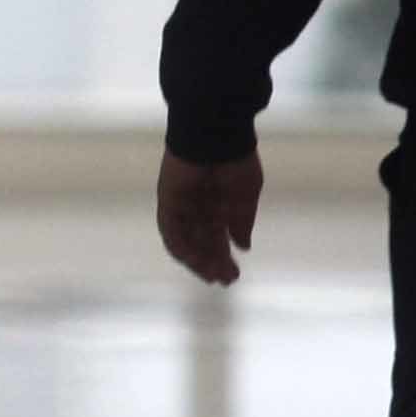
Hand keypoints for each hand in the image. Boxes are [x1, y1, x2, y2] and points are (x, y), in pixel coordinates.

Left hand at [155, 154, 262, 289]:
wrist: (217, 135)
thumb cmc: (236, 160)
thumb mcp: (246, 195)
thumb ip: (242, 221)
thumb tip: (243, 246)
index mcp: (218, 203)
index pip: (217, 237)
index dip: (223, 257)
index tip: (233, 274)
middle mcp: (198, 206)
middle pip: (202, 242)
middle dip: (213, 263)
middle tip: (226, 280)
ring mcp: (182, 204)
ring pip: (186, 240)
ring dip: (197, 260)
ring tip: (212, 276)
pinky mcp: (168, 199)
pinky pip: (171, 229)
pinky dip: (179, 246)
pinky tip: (193, 261)